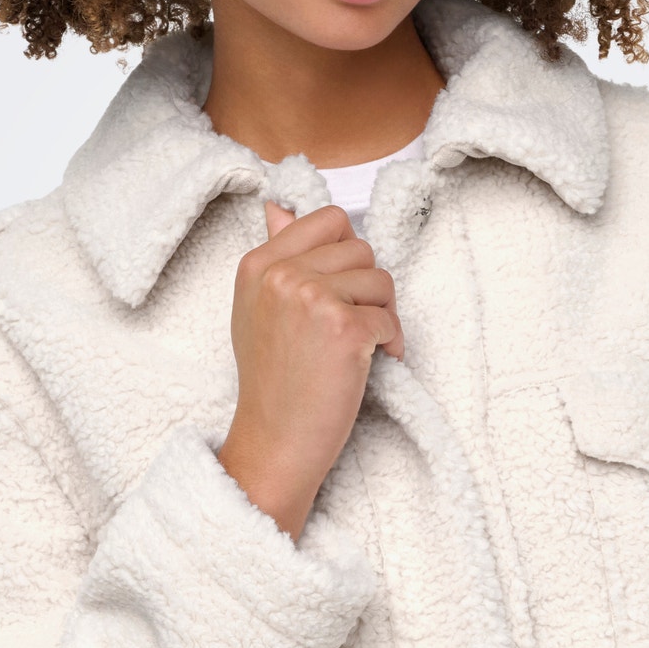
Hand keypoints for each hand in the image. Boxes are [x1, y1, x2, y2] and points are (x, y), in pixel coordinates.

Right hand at [216, 202, 403, 539]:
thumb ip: (276, 256)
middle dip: (368, 287)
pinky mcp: (343, 328)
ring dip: (383, 314)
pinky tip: (369, 366)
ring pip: (381, 279)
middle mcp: (282, 274)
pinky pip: (390, 317)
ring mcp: (312, 298)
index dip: (347, 254)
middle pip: (361, 248)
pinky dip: (391, 343)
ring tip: (360, 347)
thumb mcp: (257, 309)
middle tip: (354, 325)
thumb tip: (279, 207)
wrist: (274, 441)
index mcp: (258, 264)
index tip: (341, 289)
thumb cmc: (272, 383)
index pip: (328, 219)